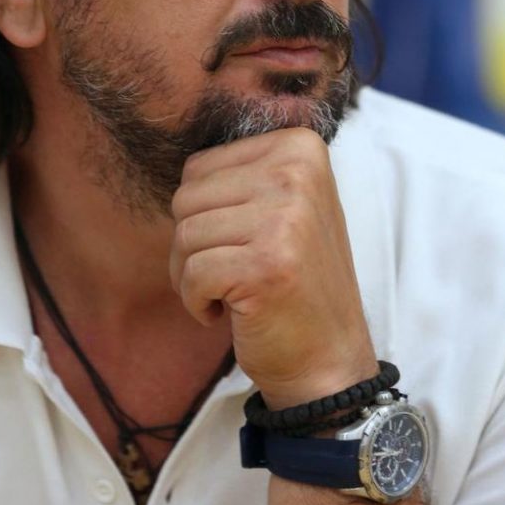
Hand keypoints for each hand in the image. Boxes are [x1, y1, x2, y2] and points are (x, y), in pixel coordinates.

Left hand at [169, 128, 375, 408]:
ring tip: (232, 292)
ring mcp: (286, 218)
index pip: (199, 166)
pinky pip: (191, 273)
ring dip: (192, 275)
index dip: (203, 213)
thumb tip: (174, 157)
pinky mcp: (266, 264)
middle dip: (192, 244)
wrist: (329, 357)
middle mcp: (298, 173)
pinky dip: (197, 302)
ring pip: (184, 235)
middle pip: (186, 197)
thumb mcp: (283, 205)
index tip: (238, 241)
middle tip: (229, 272)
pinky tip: (232, 312)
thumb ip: (241, 174)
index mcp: (301, 147)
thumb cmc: (294, 279)